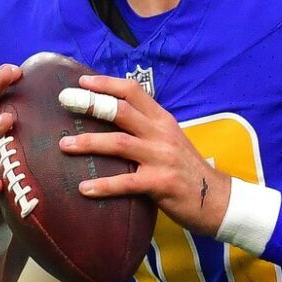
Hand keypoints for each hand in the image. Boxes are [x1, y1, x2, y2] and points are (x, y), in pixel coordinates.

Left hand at [58, 74, 231, 236]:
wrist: (217, 199)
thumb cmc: (188, 170)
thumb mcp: (171, 141)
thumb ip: (147, 129)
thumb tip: (113, 120)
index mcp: (163, 120)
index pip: (133, 92)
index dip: (106, 84)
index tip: (82, 81)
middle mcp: (162, 134)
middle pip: (121, 110)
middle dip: (90, 104)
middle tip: (65, 101)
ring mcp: (162, 158)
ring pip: (119, 143)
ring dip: (89, 143)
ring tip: (65, 146)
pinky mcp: (160, 183)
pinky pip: (126, 182)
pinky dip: (103, 185)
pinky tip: (84, 189)